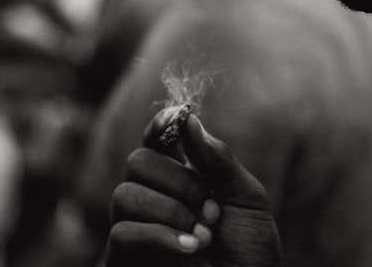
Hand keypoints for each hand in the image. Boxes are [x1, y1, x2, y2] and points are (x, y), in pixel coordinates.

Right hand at [107, 114, 280, 266]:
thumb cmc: (249, 251)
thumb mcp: (246, 198)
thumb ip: (218, 160)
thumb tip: (188, 119)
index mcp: (180, 177)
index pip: (156, 140)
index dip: (161, 125)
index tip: (178, 119)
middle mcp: (151, 198)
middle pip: (138, 161)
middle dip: (179, 182)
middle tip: (213, 212)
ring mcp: (134, 229)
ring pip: (124, 194)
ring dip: (171, 211)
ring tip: (205, 237)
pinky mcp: (123, 259)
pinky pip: (122, 233)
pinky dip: (160, 237)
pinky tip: (191, 251)